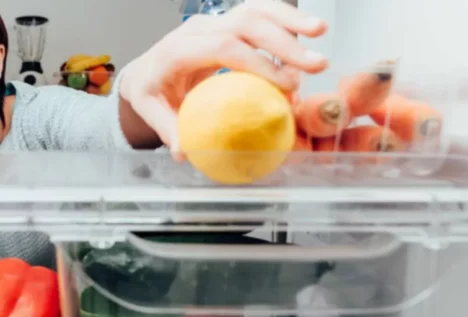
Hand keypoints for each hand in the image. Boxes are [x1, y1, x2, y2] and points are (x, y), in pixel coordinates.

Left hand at [120, 0, 328, 157]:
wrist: (145, 70)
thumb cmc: (150, 91)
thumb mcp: (150, 110)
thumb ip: (167, 128)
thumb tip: (184, 151)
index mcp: (177, 49)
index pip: (222, 46)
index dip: (257, 63)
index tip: (285, 84)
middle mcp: (197, 28)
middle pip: (245, 23)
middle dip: (284, 42)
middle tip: (315, 65)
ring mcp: (214, 21)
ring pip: (255, 10)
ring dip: (290, 20)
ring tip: (322, 31)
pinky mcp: (227, 21)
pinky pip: (259, 13)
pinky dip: (285, 18)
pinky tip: (309, 29)